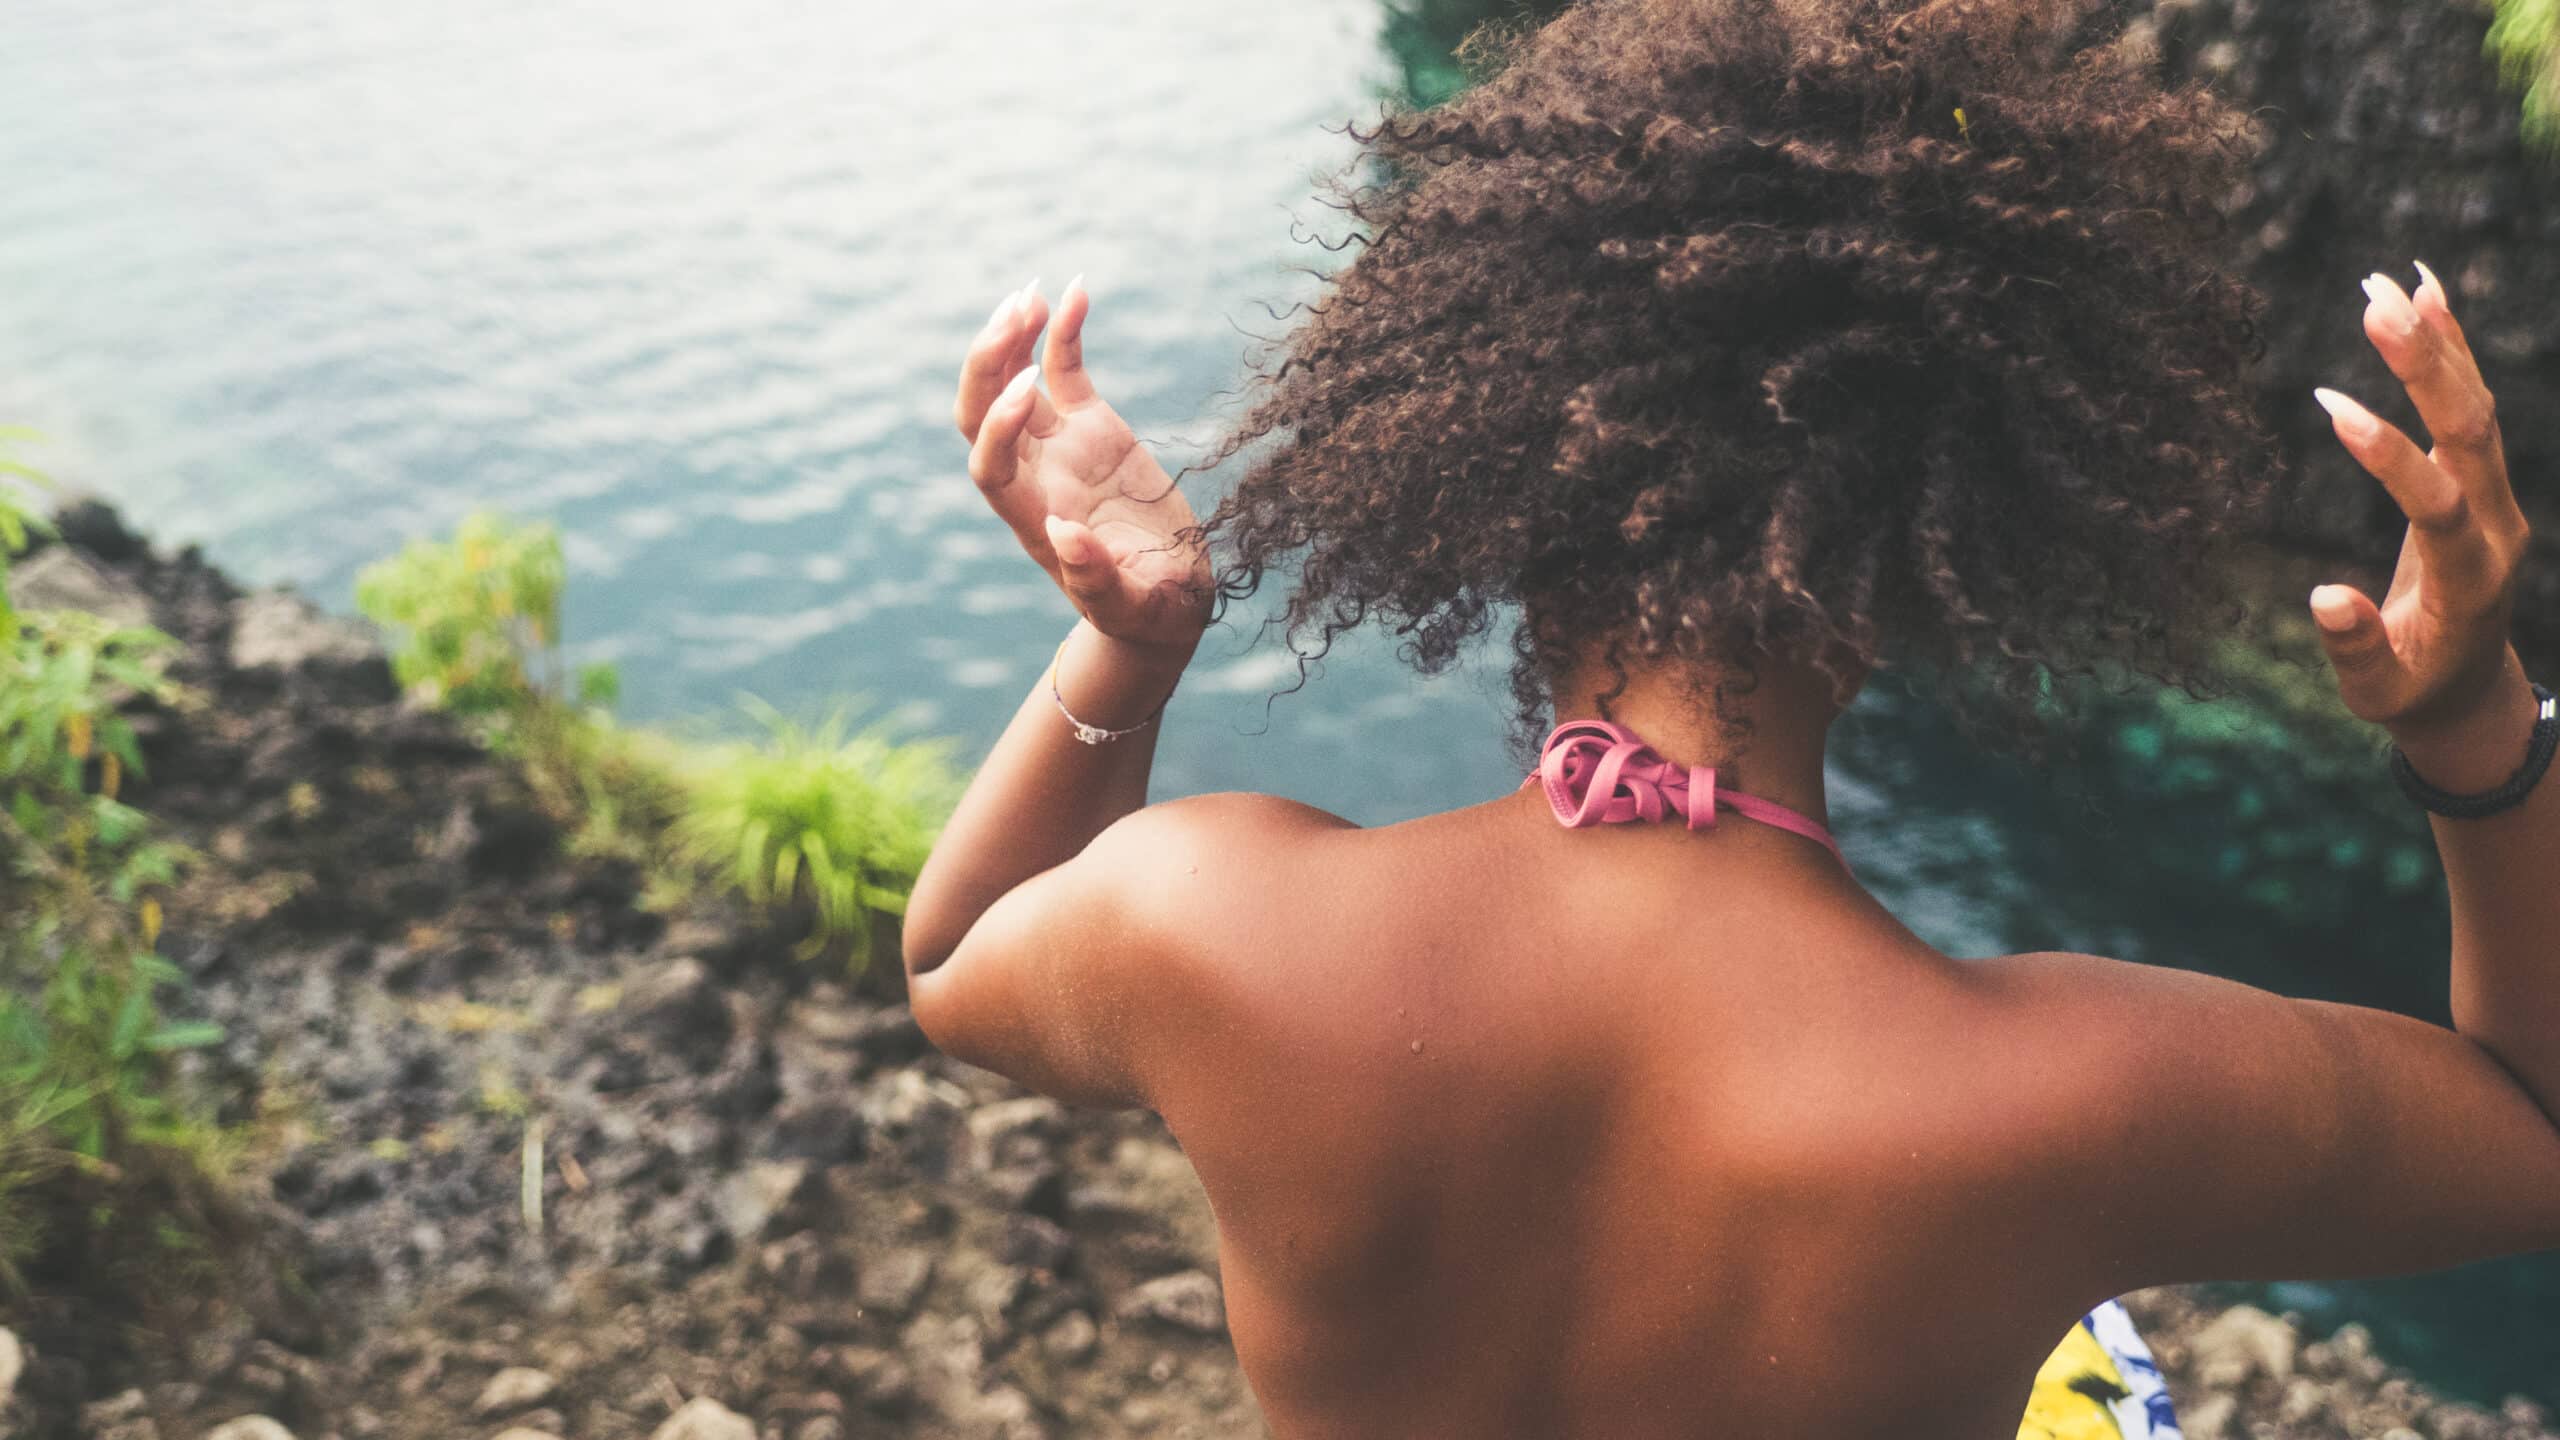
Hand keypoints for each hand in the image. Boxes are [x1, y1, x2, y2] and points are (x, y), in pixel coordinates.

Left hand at [954, 278, 1212, 655]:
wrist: (1171, 598)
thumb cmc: (1151, 612)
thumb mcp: (1131, 604)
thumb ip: (1096, 578)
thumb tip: (1060, 534)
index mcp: (1033, 519)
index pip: (990, 464)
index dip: (997, 425)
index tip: (1028, 389)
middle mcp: (1035, 476)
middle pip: (981, 415)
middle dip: (987, 365)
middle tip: (1012, 315)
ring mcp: (1059, 448)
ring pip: (1015, 382)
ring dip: (1014, 338)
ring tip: (1030, 291)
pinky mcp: (1091, 427)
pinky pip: (1066, 370)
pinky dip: (1065, 331)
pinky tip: (1076, 290)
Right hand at [2311, 263, 2534, 781]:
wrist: (2469, 690)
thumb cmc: (2410, 693)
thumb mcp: (2376, 693)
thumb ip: (2355, 648)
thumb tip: (2321, 597)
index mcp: (2471, 581)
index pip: (2439, 504)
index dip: (2390, 457)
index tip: (2331, 406)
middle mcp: (2499, 528)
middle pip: (2473, 434)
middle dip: (2427, 368)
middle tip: (2378, 306)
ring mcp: (2498, 499)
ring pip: (2476, 409)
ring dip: (2436, 344)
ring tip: (2390, 283)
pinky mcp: (2483, 481)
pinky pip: (2468, 407)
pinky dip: (2449, 351)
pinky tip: (2424, 295)